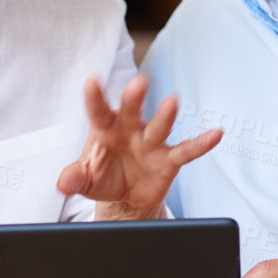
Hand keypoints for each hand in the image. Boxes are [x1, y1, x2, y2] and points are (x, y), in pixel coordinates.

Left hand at [55, 74, 221, 217]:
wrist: (125, 197)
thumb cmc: (102, 177)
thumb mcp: (85, 180)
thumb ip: (74, 178)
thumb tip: (62, 183)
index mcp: (105, 130)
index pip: (98, 111)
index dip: (94, 97)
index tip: (92, 80)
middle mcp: (130, 130)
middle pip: (132, 110)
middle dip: (135, 97)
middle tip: (139, 82)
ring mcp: (151, 142)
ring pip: (159, 126)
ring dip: (165, 115)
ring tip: (173, 101)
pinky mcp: (168, 159)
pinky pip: (186, 150)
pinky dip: (201, 144)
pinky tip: (216, 134)